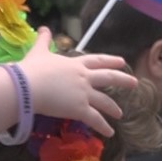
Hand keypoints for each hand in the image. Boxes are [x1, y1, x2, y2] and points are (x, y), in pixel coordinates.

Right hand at [18, 28, 135, 136]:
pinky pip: (95, 119)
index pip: (97, 61)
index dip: (110, 61)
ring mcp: (84, 93)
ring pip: (104, 101)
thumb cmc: (32, 69)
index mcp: (75, 64)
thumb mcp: (39, 51)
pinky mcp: (79, 109)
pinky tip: (110, 133)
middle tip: (134, 83)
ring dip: (113, 107)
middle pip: (108, 78)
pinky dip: (103, 127)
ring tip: (120, 114)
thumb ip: (44, 40)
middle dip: (122, 80)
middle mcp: (84, 77)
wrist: (27, 86)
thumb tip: (43, 27)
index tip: (121, 62)